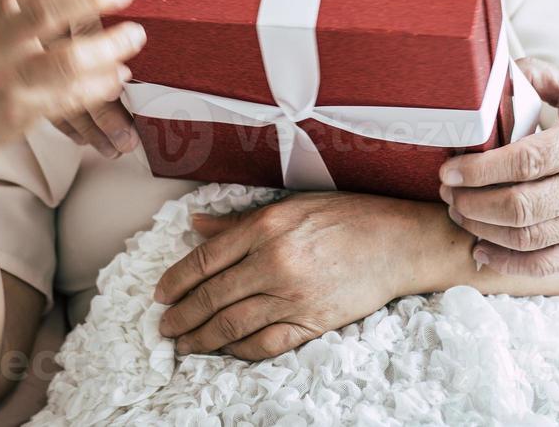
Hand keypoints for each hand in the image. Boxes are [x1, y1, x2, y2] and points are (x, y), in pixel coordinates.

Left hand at [152, 192, 414, 360]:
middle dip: (181, 316)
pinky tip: (225, 351)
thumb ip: (239, 221)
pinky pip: (265, 344)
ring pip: (232, 324)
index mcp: (266, 227)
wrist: (398, 243)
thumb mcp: (291, 206)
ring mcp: (293, 296)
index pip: (204, 260)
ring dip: (201, 339)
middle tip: (163, 327)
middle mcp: (274, 262)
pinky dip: (239, 351)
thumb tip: (197, 223)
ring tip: (184, 345)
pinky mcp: (312, 322)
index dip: (175, 280)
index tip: (160, 294)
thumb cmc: (347, 217)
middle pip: (212, 296)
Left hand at [439, 59, 558, 277]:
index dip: (483, 169)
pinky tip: (480, 250)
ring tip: (457, 210)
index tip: (451, 168)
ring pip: (528, 238)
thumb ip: (538, 76)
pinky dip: (508, 262)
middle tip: (446, 190)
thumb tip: (492, 74)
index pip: (528, 161)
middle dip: (473, 202)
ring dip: (482, 228)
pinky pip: (546, 264)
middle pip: (522, 206)